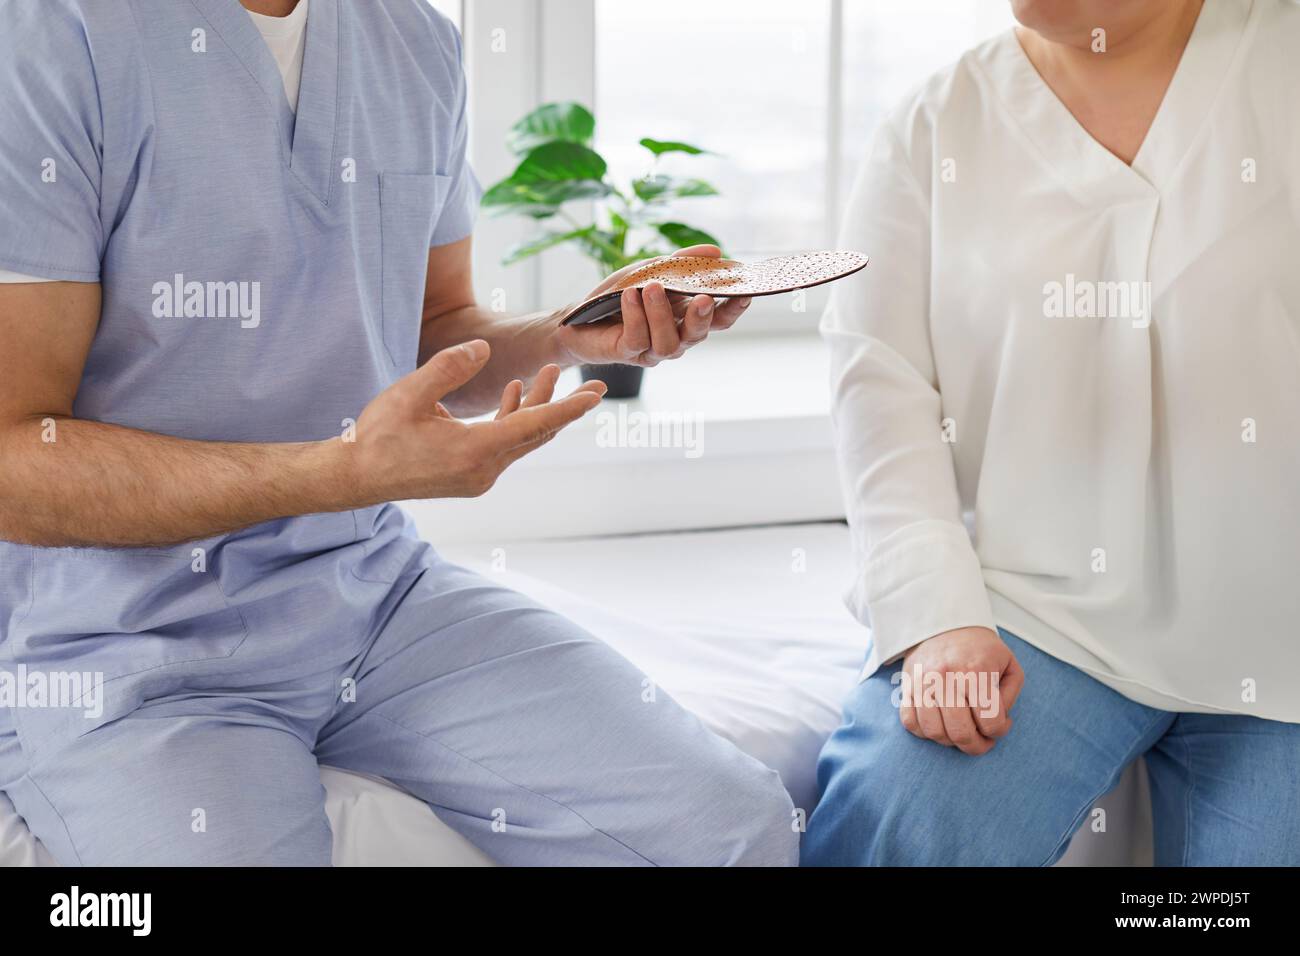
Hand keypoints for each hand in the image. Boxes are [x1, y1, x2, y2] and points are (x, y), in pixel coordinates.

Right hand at [342, 340, 604, 501]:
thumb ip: (450, 367)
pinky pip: (505, 447)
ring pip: (521, 439)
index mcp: (474, 451)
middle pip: (535, 433)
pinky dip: (514, 421)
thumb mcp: (410, 392)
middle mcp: (484, 471)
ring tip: (547, 374)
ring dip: (534, 408)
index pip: (534, 426)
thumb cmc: (378, 434)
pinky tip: (513, 394)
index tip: (595, 395)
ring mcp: (479, 478)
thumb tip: (483, 349)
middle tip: (592, 383)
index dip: (567, 408)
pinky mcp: (470, 477)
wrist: (355, 476)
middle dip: (560, 404)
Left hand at [553, 244, 752, 366]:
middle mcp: (675, 338)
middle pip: (698, 335)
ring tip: (652, 287)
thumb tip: (716, 251)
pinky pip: (636, 338)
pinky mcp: (627, 353)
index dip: (733, 309)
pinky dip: (635, 315)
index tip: (745, 293)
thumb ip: (682, 263)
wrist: (580, 317)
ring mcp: (651, 350)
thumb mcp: (652, 270)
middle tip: (704, 296)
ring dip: (660, 313)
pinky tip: (630, 296)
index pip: (718, 319)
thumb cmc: (620, 295)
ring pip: (667, 340)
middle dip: (702, 316)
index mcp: (686, 319)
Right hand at [897, 626, 1023, 755]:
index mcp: (976, 672)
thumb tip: (998, 720)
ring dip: (950, 741)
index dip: (999, 732)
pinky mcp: (908, 686)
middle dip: (975, 746)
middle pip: (960, 732)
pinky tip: (939, 725)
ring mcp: (923, 683)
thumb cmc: (980, 648)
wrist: (944, 624)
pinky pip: (910, 722)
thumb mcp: (1008, 664)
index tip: (1001, 725)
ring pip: (934, 732)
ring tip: (960, 733)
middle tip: (981, 742)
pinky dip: (924, 732)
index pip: (990, 721)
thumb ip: (1009, 696)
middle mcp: (947, 678)